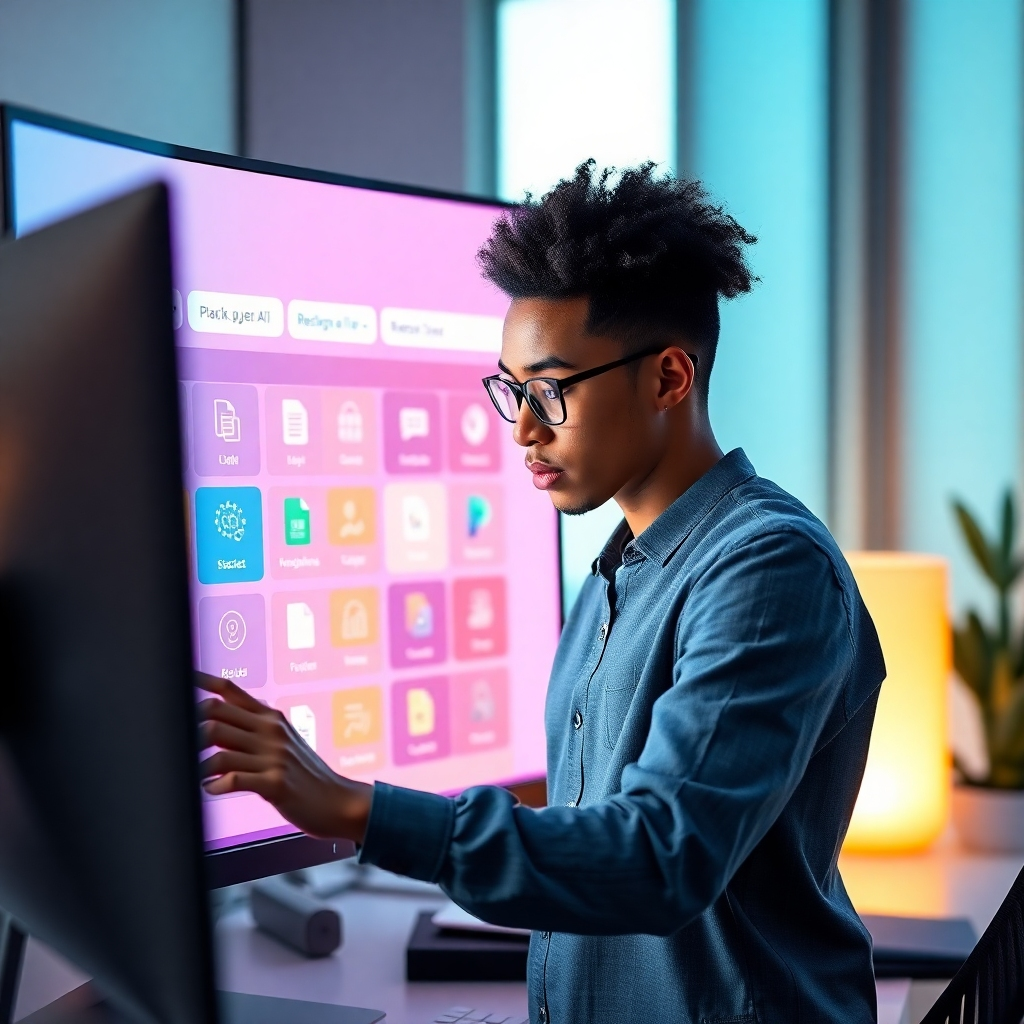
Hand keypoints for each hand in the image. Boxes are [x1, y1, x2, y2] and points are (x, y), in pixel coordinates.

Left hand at [196, 673, 371, 842]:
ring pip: (218, 750)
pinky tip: (211, 789)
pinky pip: (233, 779)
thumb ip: (252, 731)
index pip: (229, 690)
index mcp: (270, 717)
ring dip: (199, 765)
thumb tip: (213, 728)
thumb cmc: (305, 774)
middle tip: (184, 748)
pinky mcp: (275, 783)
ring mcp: (273, 756)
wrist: (337, 800)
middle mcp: (270, 731)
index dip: (202, 681)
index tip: (183, 677)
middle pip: (214, 713)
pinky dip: (214, 786)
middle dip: (190, 729)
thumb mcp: (283, 742)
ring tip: (197, 774)